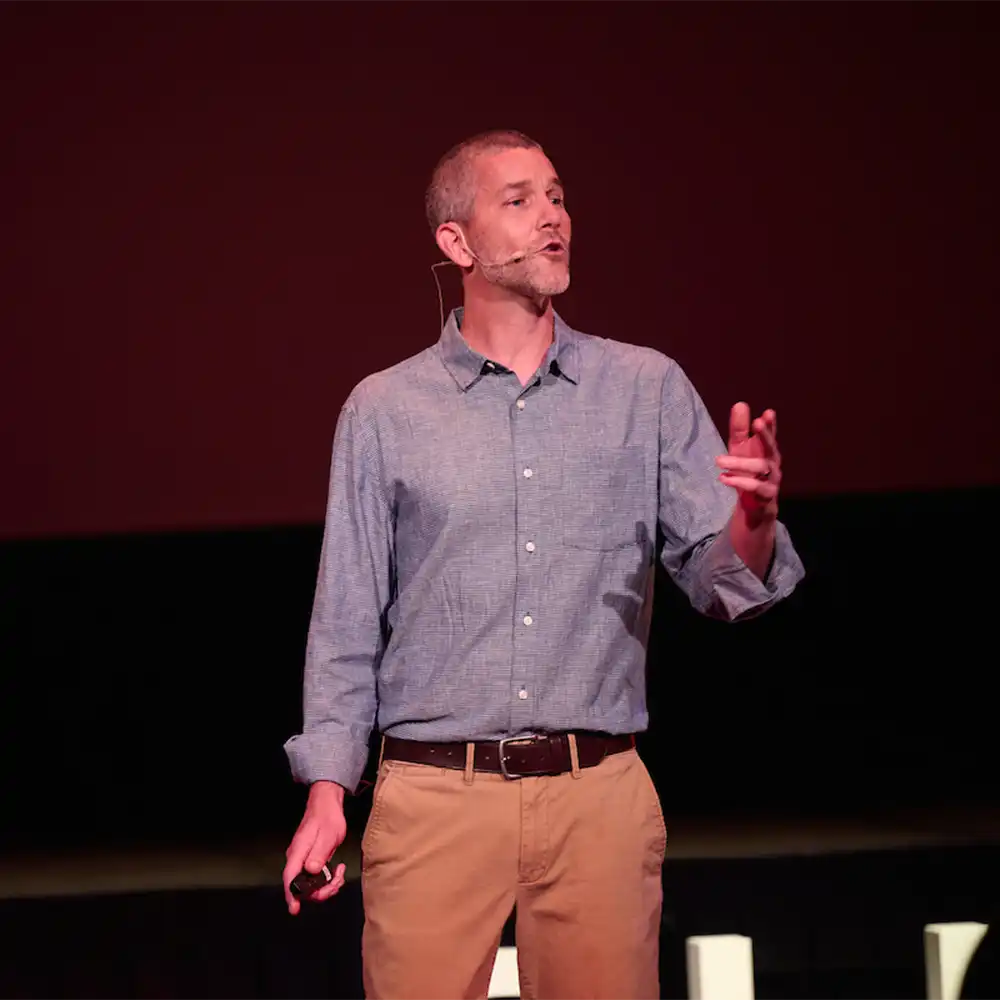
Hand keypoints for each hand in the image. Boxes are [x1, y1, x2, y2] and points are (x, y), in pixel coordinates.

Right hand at [283, 780, 348, 914]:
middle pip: (301, 886)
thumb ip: (319, 854)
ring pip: (310, 884)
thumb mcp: (327, 836)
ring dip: (326, 885)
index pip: (290, 879)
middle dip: (320, 891)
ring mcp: (303, 860)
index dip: (291, 896)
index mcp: (298, 853)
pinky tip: (337, 871)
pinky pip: (316, 877)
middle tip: (337, 882)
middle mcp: (297, 859)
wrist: (327, 805)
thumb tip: (311, 871)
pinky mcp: (311, 860)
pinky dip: (327, 879)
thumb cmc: (327, 817)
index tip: (295, 908)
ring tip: (340, 874)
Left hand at [715, 403, 780, 520]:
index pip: (770, 434)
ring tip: (719, 460)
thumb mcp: (740, 449)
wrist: (754, 506)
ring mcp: (773, 479)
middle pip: (772, 446)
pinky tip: (724, 478)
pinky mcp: (768, 495)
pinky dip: (740, 482)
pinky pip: (757, 487)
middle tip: (757, 422)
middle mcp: (773, 462)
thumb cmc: (748, 473)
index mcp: (767, 449)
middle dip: (765, 434)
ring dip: (740, 463)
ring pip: (761, 467)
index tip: (768, 413)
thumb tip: (740, 404)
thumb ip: (740, 429)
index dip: (770, 424)